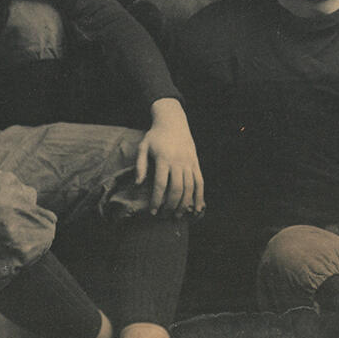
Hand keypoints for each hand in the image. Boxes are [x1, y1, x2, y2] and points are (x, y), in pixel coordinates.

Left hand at [135, 100, 203, 214]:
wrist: (173, 121)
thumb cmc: (155, 136)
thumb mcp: (143, 147)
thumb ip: (140, 165)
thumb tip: (138, 184)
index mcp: (163, 158)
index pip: (160, 184)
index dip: (156, 199)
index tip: (153, 212)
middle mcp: (178, 161)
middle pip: (176, 188)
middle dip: (171, 205)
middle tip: (165, 216)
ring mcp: (189, 162)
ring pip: (189, 187)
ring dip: (185, 204)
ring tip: (178, 216)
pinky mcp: (196, 163)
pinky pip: (200, 181)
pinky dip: (200, 196)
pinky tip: (198, 208)